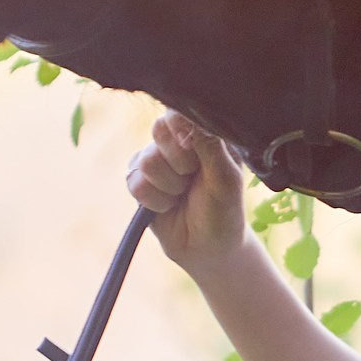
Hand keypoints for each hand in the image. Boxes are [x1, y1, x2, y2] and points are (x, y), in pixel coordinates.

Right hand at [126, 110, 250, 276]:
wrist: (207, 249)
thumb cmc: (224, 211)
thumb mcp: (225, 179)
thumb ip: (208, 145)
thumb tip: (186, 114)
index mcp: (204, 133)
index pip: (180, 110)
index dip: (181, 128)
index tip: (193, 149)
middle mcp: (177, 141)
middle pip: (159, 130)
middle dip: (179, 162)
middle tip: (194, 179)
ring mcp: (155, 160)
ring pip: (146, 160)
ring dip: (169, 186)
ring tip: (184, 195)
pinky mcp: (138, 181)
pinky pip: (135, 183)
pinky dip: (156, 200)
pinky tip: (169, 206)